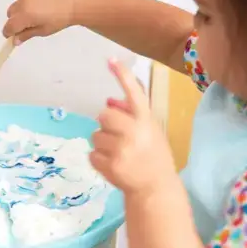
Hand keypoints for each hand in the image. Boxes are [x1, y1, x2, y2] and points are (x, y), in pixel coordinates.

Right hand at [3, 0, 75, 44]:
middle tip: (27, 25)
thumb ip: (26, 35)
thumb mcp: (42, 31)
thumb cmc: (58, 21)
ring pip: (17, 4)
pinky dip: (28, 1)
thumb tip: (15, 41)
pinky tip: (40, 4)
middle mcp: (23, 2)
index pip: (9, 26)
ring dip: (21, 11)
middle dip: (15, 21)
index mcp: (25, 15)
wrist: (72, 4)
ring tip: (36, 14)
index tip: (12, 36)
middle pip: (10, 14)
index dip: (9, 32)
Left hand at [90, 59, 175, 195]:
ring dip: (102, 143)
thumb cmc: (153, 155)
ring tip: (118, 154)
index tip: (111, 60)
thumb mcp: (150, 131)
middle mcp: (135, 132)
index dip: (123, 76)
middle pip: (103, 115)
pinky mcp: (110, 165)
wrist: (155, 188)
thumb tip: (108, 102)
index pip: (135, 93)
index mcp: (146, 121)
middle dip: (106, 124)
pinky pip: (92, 154)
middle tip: (116, 136)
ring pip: (95, 136)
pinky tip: (112, 164)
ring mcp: (122, 149)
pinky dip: (98, 159)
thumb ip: (132, 115)